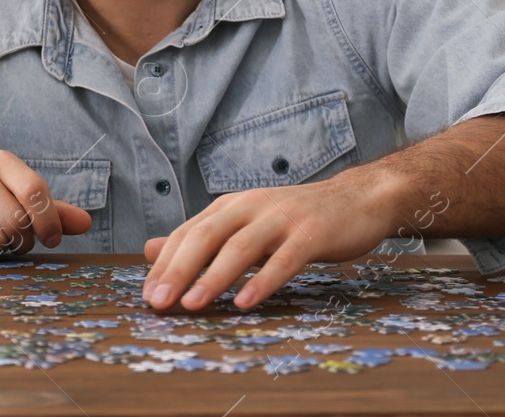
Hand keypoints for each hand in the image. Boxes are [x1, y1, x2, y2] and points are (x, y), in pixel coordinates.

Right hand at [0, 150, 92, 265]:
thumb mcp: (23, 201)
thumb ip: (54, 212)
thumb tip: (85, 222)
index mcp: (0, 160)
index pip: (34, 190)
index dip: (49, 222)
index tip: (52, 239)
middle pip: (15, 221)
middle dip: (23, 240)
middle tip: (16, 240)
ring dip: (1, 251)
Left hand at [141, 174, 393, 311]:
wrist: (356, 200)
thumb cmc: (294, 220)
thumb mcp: (243, 225)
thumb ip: (200, 239)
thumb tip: (148, 249)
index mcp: (230, 206)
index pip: (188, 233)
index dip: (165, 264)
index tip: (147, 297)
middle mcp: (250, 207)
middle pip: (206, 236)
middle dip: (179, 270)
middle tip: (159, 303)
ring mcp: (281, 218)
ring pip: (241, 247)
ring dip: (214, 277)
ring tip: (193, 304)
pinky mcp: (311, 233)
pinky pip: (283, 259)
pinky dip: (262, 281)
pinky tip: (245, 303)